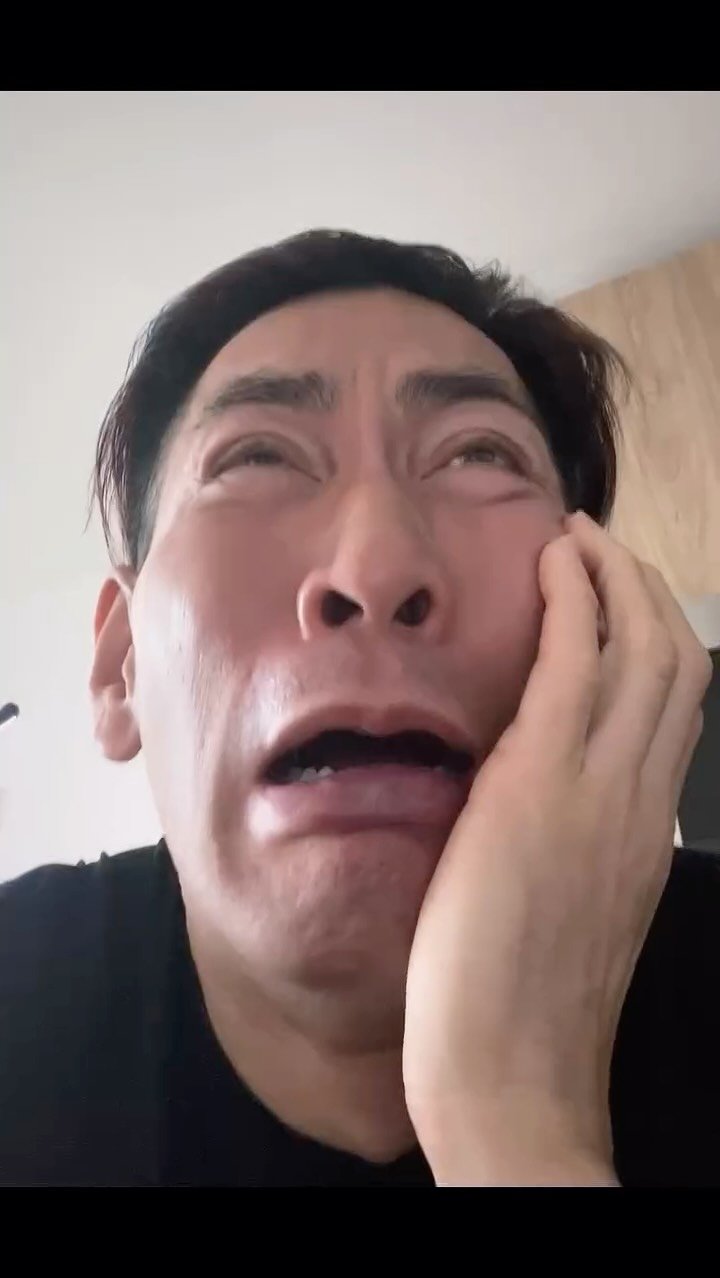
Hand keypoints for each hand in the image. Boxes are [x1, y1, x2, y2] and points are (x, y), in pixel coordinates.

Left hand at [403, 512, 711, 1184]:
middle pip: (678, 660)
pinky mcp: (541, 782)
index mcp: (646, 830)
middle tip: (599, 551)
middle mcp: (641, 799)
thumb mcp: (573, 914)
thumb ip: (579, 847)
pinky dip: (574, 598)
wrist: (508, 1077)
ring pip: (643, 645)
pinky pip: (577, 659)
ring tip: (578, 541)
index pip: (680, 707)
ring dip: (614, 576)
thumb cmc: (518, 1012)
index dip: (656, 637)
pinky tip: (553, 565)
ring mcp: (600, 787)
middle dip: (645, 589)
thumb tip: (549, 806)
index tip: (617, 600)